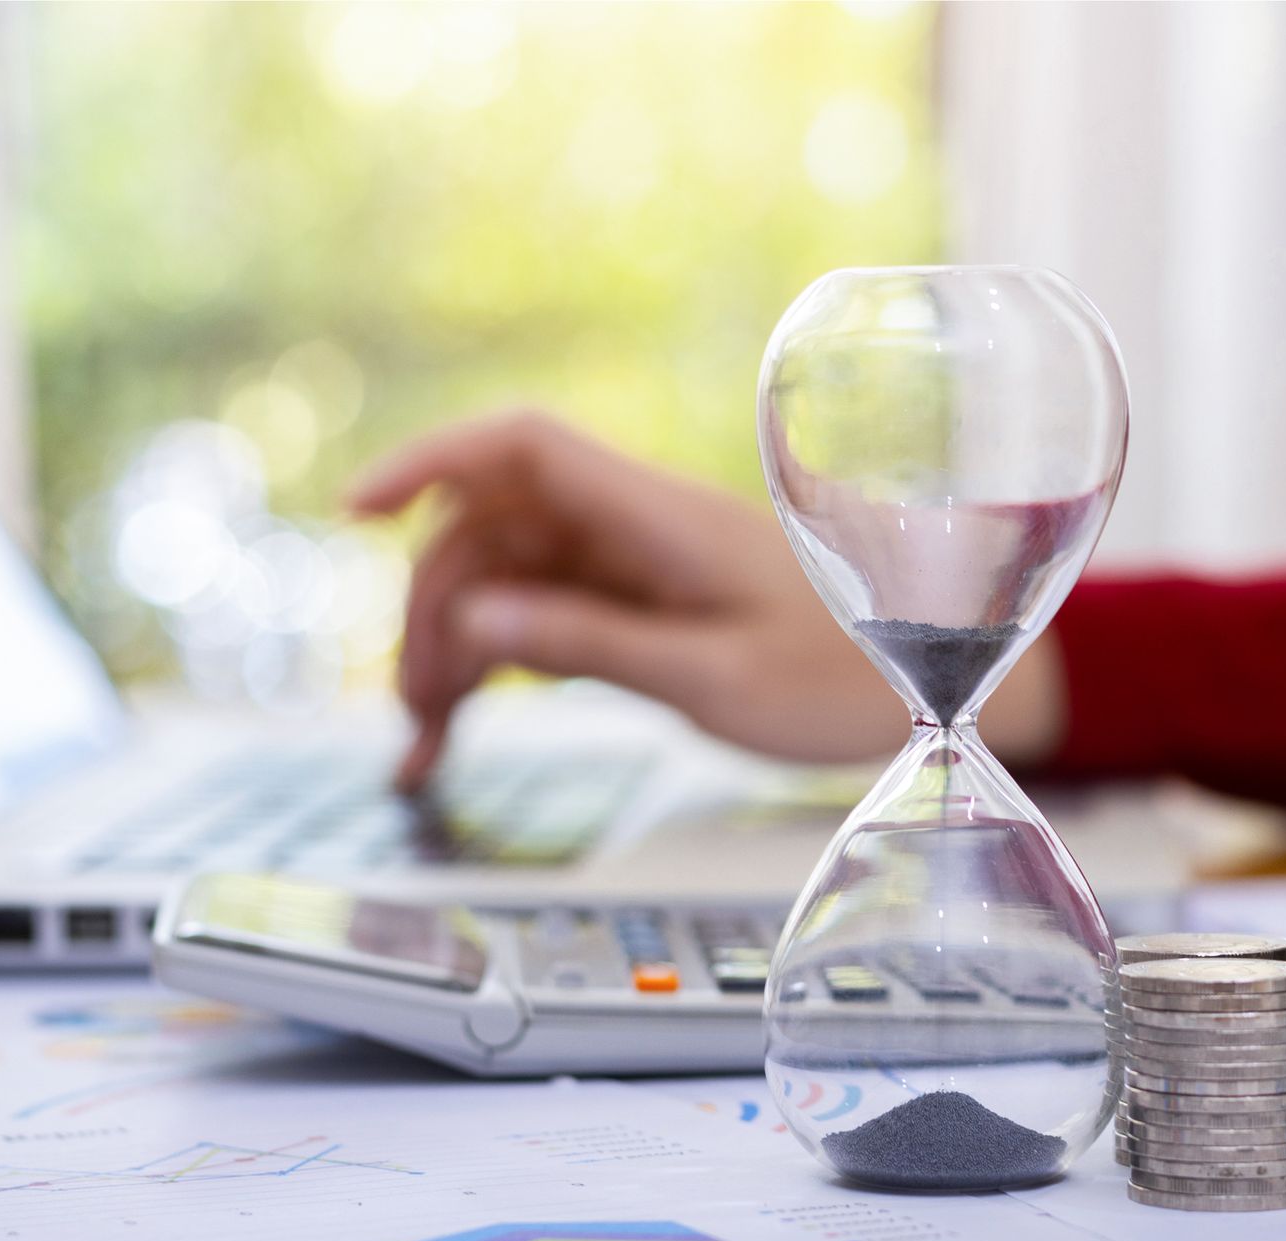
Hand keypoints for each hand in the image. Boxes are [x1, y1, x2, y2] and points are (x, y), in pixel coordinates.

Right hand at [348, 411, 1064, 789]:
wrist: (932, 686)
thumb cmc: (843, 680)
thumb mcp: (712, 679)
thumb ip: (590, 646)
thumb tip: (472, 623)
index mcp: (657, 519)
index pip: (518, 449)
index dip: (426, 461)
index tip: (352, 512)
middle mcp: (635, 528)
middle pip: (489, 532)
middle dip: (431, 613)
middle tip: (414, 717)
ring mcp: (634, 566)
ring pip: (505, 581)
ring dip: (453, 650)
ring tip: (426, 746)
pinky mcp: (640, 605)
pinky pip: (542, 618)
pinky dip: (496, 665)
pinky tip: (464, 725)